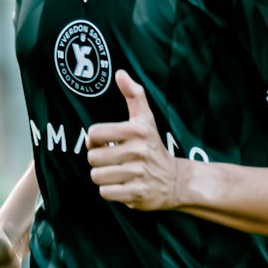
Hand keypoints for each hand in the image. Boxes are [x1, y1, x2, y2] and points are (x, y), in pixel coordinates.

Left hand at [86, 71, 180, 210]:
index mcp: (136, 131)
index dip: (93, 139)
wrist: (175, 180)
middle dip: (98, 160)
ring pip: (97, 176)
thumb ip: (134, 94)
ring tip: (117, 173)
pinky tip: (121, 185)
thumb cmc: (153, 147)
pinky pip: (105, 193)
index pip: (94, 133)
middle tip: (112, 160)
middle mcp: (138, 151)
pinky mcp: (136, 193)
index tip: (103, 142)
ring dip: (103, 177)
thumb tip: (120, 73)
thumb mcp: (146, 119)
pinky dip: (109, 191)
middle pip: (92, 158)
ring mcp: (138, 174)